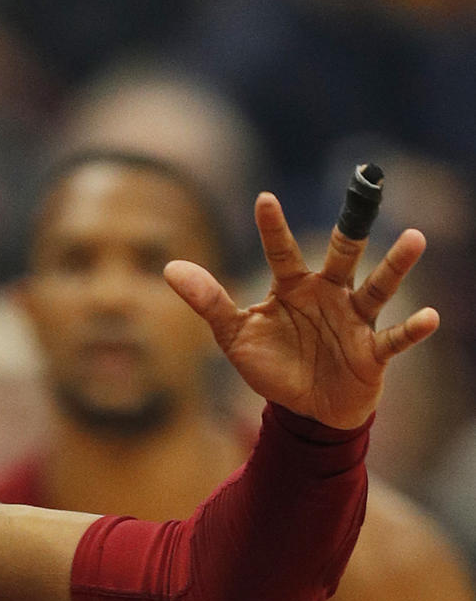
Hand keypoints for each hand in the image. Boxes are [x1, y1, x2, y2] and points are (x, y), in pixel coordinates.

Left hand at [164, 193, 437, 429]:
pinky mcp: (373, 351)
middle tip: (367, 189)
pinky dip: (412, 328)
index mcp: (292, 287)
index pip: (281, 251)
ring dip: (395, 265)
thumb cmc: (273, 366)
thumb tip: (170, 267)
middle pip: (342, 255)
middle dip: (352, 227)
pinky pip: (395, 337)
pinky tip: (430, 317)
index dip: (272, 228)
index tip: (264, 198)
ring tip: (414, 238)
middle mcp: (328, 294)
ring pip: (378, 286)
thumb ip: (208, 301)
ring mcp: (353, 320)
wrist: (305, 411)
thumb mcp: (235, 336)